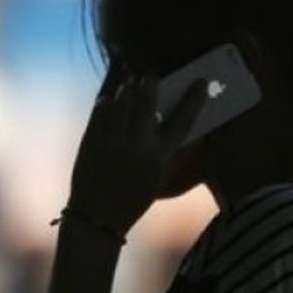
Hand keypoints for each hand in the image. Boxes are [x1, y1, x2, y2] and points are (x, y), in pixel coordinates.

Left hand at [67, 73, 206, 237]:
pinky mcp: (92, 139)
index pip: (184, 119)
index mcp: (161, 156)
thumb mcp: (163, 178)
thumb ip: (179, 153)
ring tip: (131, 85)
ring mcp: (112, 140)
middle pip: (148, 99)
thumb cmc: (135, 198)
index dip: (194, 98)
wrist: (98, 216)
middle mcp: (138, 145)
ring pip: (123, 99)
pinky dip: (108, 101)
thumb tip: (196, 130)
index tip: (200, 82)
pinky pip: (102, 108)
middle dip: (151, 82)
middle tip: (151, 76)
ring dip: (128, 88)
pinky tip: (112, 101)